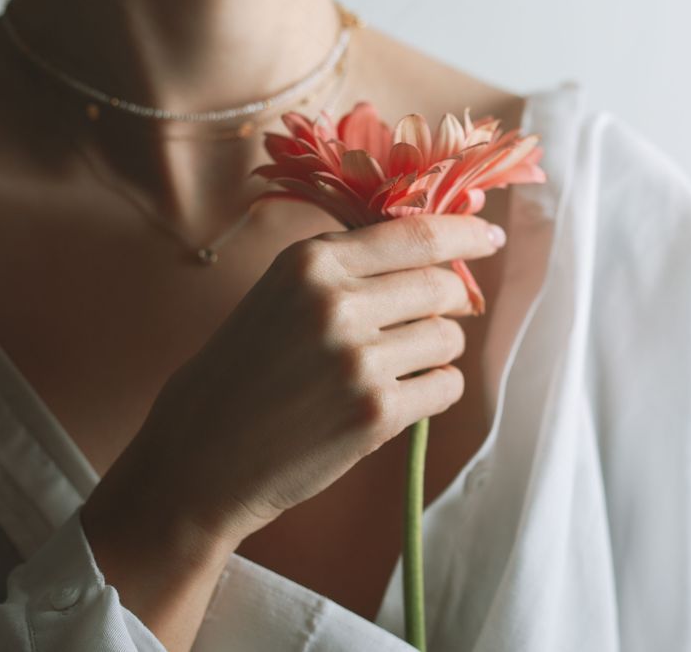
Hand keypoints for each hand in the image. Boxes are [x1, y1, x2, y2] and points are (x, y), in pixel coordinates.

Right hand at [98, 213, 505, 546]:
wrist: (201, 457)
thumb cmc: (242, 371)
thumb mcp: (281, 293)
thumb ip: (350, 267)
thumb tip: (436, 254)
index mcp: (312, 263)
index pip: (417, 234)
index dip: (465, 234)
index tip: (489, 239)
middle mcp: (337, 303)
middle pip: (443, 286)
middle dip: (449, 302)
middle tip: (427, 319)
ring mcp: (359, 360)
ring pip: (448, 338)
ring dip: (434, 352)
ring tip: (391, 368)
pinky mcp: (376, 414)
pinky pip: (446, 387)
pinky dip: (433, 391)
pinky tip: (396, 399)